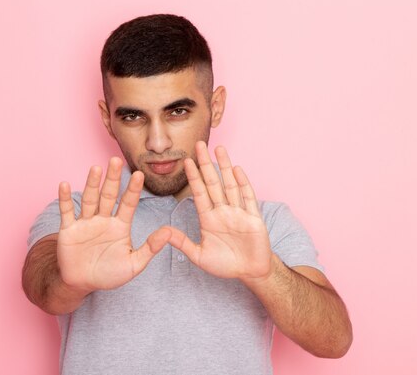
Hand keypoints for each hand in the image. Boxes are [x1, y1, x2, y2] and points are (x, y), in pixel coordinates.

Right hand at [57, 157, 170, 292]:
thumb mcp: (134, 264)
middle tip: (117, 160)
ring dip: (92, 184)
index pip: (128, 204)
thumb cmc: (109, 274)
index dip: (133, 190)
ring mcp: (85, 222)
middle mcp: (103, 219)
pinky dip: (64, 199)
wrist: (82, 284)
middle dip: (113, 179)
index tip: (140, 174)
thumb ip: (150, 248)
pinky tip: (64, 184)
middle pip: (109, 195)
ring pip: (90, 199)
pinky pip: (66, 212)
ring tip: (96, 168)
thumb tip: (169, 232)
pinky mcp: (68, 229)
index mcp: (120, 225)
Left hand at [168, 142, 273, 281]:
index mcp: (209, 218)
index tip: (186, 161)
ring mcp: (239, 212)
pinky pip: (248, 198)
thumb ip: (183, 243)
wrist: (250, 273)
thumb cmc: (225, 265)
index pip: (199, 192)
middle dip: (206, 163)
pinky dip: (243, 183)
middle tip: (199, 144)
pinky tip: (237, 170)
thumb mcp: (199, 256)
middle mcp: (223, 211)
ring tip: (219, 148)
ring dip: (225, 166)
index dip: (194, 177)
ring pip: (230, 185)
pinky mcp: (253, 218)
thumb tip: (163, 232)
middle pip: (213, 182)